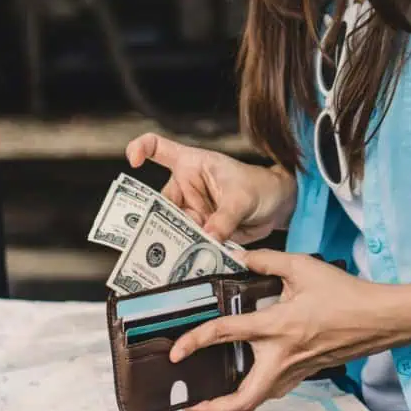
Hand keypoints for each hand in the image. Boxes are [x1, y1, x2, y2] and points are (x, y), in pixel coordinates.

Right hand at [126, 133, 296, 244]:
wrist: (277, 207)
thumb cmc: (260, 187)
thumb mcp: (242, 198)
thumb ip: (225, 218)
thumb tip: (208, 237)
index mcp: (191, 164)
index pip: (158, 147)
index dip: (141, 148)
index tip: (133, 160)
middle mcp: (185, 187)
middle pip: (159, 203)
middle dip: (157, 221)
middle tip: (158, 238)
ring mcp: (190, 210)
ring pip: (171, 227)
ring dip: (174, 241)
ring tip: (177, 256)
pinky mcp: (198, 230)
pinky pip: (186, 241)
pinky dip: (186, 252)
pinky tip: (187, 263)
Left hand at [170, 250, 410, 410]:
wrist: (382, 319)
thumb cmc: (347, 295)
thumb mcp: (303, 268)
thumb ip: (267, 261)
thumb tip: (242, 258)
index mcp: (277, 328)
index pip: (225, 334)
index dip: (195, 342)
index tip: (177, 352)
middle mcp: (282, 357)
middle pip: (243, 400)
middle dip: (213, 410)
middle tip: (191, 406)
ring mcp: (295, 370)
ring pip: (258, 400)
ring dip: (232, 405)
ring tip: (211, 400)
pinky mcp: (305, 373)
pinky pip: (273, 391)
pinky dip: (254, 393)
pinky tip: (245, 381)